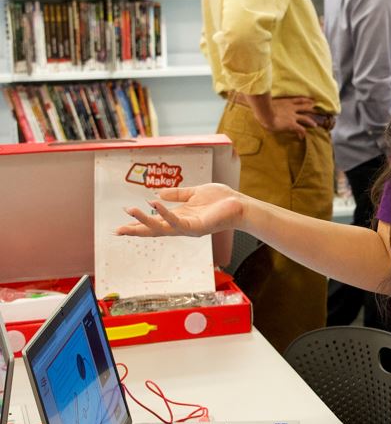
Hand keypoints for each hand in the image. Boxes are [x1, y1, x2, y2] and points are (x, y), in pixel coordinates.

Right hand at [115, 183, 245, 237]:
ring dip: (145, 220)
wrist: (240, 204)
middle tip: (117, 230)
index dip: (139, 223)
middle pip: (154, 230)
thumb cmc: (221, 200)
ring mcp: (188, 228)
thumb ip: (177, 194)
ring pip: (162, 227)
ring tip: (130, 211)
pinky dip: (165, 213)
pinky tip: (153, 204)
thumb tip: (157, 194)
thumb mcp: (194, 193)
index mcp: (180, 217)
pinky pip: (177, 221)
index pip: (156, 222)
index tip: (121, 227)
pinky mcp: (197, 227)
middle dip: (136, 230)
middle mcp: (182, 225)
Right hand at [240, 93, 318, 137]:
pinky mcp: (292, 124)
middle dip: (311, 108)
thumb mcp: (265, 101)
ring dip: (311, 121)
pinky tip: (302, 137)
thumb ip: (265, 99)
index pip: (298, 100)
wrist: (265, 114)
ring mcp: (293, 116)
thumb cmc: (262, 107)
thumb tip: (255, 96)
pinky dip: (303, 133)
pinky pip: (301, 129)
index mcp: (286, 102)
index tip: (311, 100)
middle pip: (304, 107)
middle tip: (316, 108)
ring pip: (305, 118)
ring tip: (315, 125)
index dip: (305, 100)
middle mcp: (291, 109)